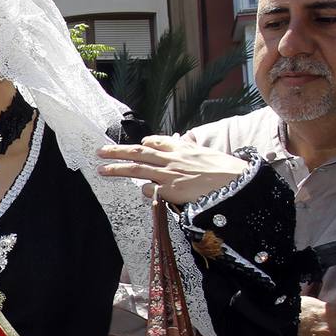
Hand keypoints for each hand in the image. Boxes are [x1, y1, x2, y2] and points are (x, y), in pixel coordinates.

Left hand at [97, 135, 249, 203]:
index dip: (144, 143)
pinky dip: (144, 191)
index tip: (138, 144)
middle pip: (138, 153)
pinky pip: (150, 190)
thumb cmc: (226, 170)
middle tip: (100, 151)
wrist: (236, 183)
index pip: (156, 142)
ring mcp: (169, 175)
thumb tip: (177, 143)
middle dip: (117, 151)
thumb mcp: (206, 154)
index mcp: (181, 148)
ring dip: (117, 169)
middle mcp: (172, 159)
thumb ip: (188, 150)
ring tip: (101, 170)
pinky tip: (142, 193)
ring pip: (136, 170)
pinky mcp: (171, 191)